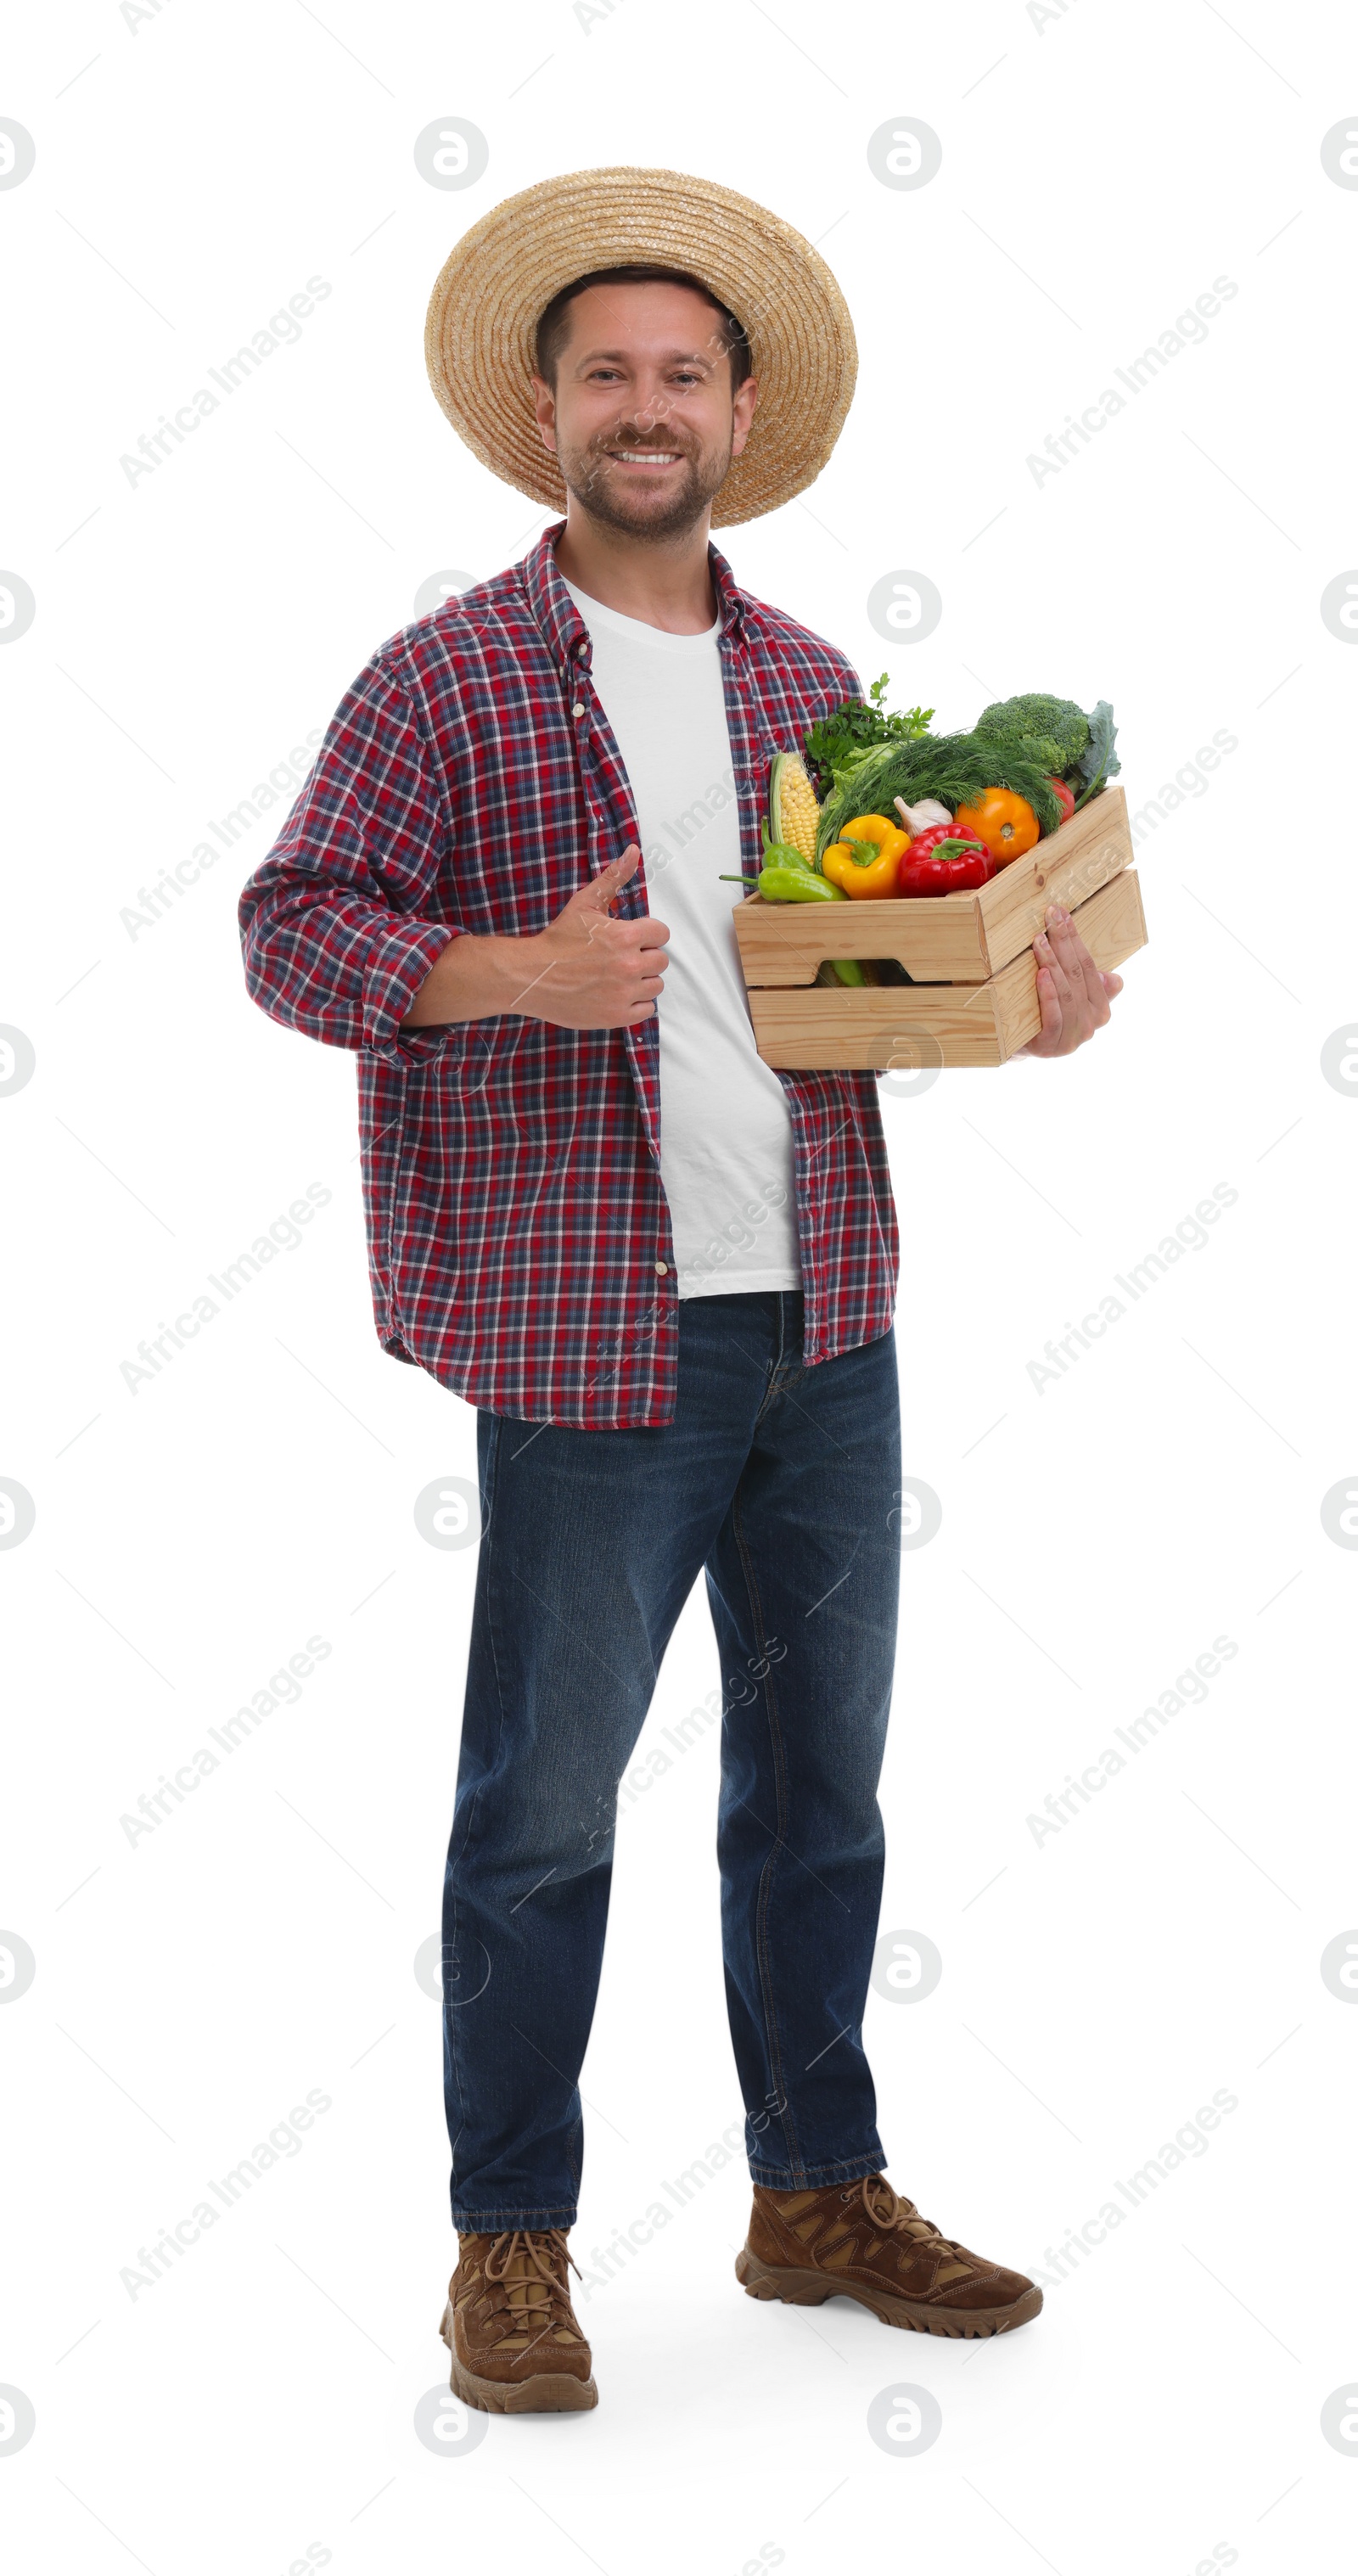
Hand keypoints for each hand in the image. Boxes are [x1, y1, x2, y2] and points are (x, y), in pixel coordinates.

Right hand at [516, 845, 669, 1030]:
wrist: (532, 976)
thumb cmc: (558, 939)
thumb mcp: (585, 903)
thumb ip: (614, 877)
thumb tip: (634, 851)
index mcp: (625, 936)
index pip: (661, 934)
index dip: (646, 934)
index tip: (629, 938)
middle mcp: (629, 966)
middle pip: (661, 960)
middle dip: (644, 957)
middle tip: (619, 958)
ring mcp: (624, 994)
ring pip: (655, 985)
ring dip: (642, 981)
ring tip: (618, 977)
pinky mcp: (617, 1016)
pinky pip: (647, 1010)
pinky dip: (636, 1004)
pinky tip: (616, 994)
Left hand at [1020, 902, 1123, 1057]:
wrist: (1017, 1048)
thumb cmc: (1043, 1015)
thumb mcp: (1069, 997)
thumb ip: (1091, 987)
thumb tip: (1113, 979)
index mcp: (1101, 1009)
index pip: (1088, 966)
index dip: (1075, 939)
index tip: (1062, 914)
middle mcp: (1091, 1024)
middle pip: (1078, 974)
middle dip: (1063, 942)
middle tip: (1050, 917)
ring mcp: (1072, 1037)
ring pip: (1066, 993)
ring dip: (1052, 963)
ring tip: (1040, 940)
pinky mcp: (1051, 1046)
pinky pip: (1053, 1016)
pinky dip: (1048, 993)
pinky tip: (1041, 974)